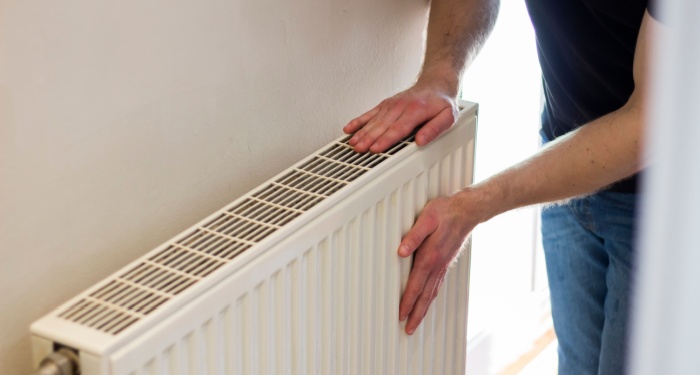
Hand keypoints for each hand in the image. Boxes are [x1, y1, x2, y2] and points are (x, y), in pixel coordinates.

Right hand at [343, 79, 457, 153]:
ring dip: (362, 132)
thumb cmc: (441, 102)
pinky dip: (358, 121)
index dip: (386, 140)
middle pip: (382, 126)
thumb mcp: (448, 116)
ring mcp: (391, 105)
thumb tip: (421, 141)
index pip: (398, 128)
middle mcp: (400, 107)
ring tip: (352, 143)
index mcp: (415, 111)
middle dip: (369, 138)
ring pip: (374, 121)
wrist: (436, 83)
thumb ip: (435, 129)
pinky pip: (370, 113)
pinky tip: (349, 128)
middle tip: (359, 149)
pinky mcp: (385, 104)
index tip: (376, 148)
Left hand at [397, 191, 481, 334]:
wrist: (466, 211)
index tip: (400, 315)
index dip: (407, 302)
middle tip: (408, 330)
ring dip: (423, 309)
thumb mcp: (426, 219)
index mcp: (430, 257)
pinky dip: (431, 298)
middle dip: (416, 314)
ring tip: (416, 322)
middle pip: (425, 296)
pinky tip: (428, 302)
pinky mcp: (445, 263)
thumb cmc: (444, 212)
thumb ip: (413, 236)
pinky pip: (437, 286)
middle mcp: (437, 266)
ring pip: (432, 293)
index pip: (416, 285)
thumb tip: (401, 251)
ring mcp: (443, 266)